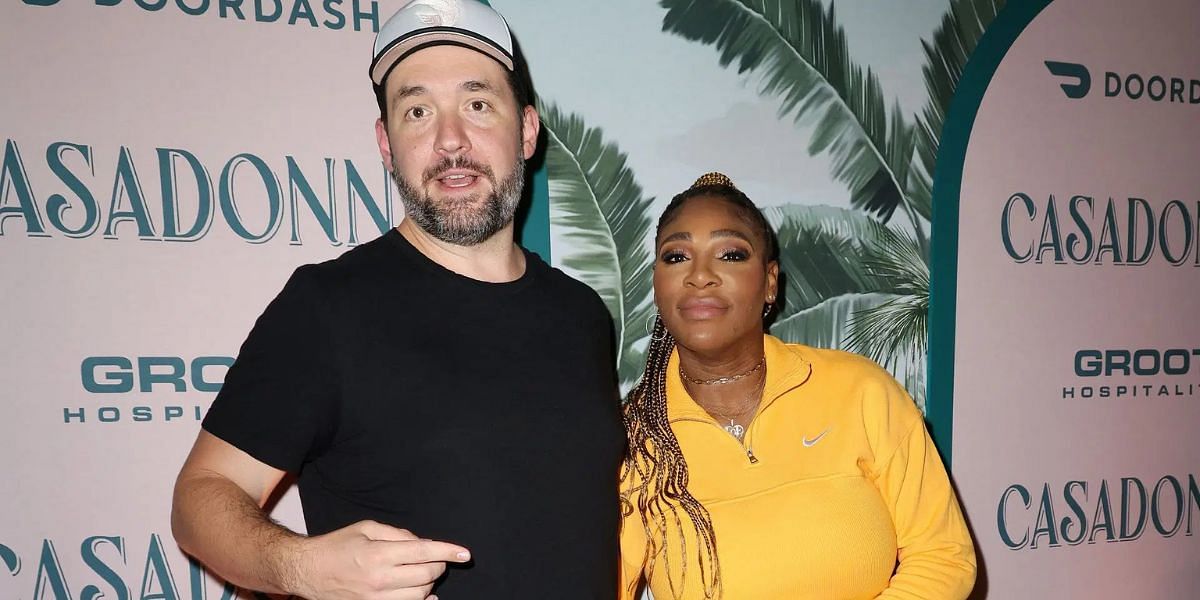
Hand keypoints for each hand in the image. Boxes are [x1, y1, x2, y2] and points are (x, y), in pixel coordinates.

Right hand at [290, 520, 469, 599]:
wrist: (308, 570)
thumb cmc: (337, 546)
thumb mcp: (367, 528)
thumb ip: (398, 534)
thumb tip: (422, 543)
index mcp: (379, 553)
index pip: (424, 552)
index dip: (449, 552)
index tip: (465, 554)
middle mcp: (380, 579)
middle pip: (427, 575)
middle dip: (439, 565)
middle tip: (436, 558)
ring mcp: (376, 598)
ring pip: (420, 594)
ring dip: (428, 582)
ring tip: (421, 572)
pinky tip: (424, 594)